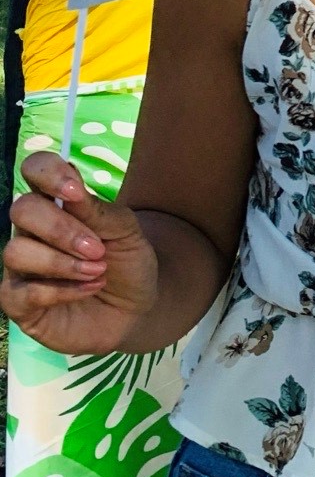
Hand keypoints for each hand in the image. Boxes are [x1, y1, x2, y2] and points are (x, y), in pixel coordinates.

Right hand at [1, 152, 159, 356]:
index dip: (47, 172)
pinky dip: (59, 291)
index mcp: (57, 202)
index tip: (74, 191)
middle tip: (97, 249)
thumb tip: (72, 193)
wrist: (136, 306)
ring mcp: (22, 267)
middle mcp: (32, 230)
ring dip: (62, 263)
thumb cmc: (127, 261)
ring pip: (16, 252)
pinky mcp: (19, 303)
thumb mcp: (126, 231)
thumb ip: (99, 211)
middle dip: (61, 229)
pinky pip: (20, 293)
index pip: (35, 169)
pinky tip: (88, 289)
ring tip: (98, 271)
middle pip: (21, 210)